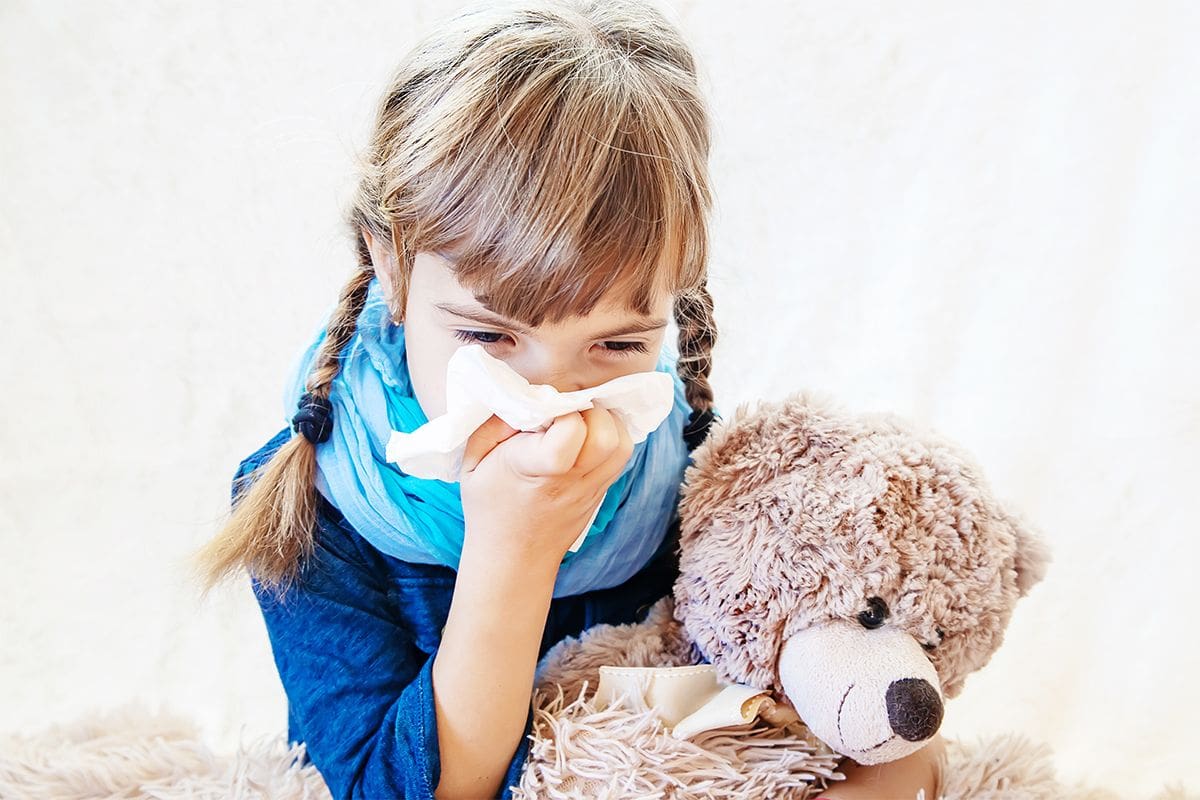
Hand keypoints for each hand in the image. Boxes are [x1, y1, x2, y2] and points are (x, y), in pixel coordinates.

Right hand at [458, 407, 633, 565]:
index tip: (544, 412)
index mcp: (536, 469)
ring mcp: (592, 488)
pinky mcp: (603, 492)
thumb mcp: (473, 460)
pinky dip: (612, 438)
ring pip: (622, 444)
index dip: (563, 411)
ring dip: (606, 423)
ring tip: (581, 421)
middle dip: (589, 411)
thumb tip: (526, 396)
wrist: (513, 558)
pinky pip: (622, 456)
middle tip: (567, 412)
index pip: (571, 430)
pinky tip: (588, 436)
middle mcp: (572, 480)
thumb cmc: (489, 506)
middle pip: (606, 435)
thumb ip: (495, 423)